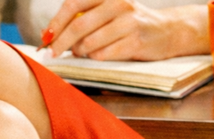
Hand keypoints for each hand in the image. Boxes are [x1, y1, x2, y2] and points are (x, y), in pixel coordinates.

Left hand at [43, 0, 208, 61]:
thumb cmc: (132, 23)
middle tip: (51, 53)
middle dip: (61, 42)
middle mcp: (118, 3)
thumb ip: (86, 17)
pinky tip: (99, 56)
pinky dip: (96, 58)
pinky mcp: (136, 41)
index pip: (73, 5)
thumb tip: (53, 34)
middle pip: (79, 25)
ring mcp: (128, 22)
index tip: (44, 38)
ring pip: (90, 42)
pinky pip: (105, 54)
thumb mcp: (109, 11)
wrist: (169, 31)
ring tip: (82, 53)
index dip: (56, 23)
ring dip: (80, 52)